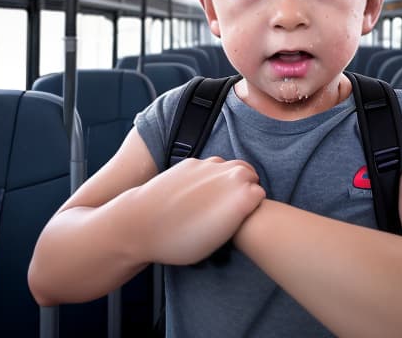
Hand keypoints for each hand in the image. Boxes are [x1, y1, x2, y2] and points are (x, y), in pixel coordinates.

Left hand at [135, 156, 265, 264]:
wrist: (141, 224)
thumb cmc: (180, 240)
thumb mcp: (219, 240)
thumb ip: (237, 217)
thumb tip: (243, 206)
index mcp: (242, 195)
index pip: (260, 194)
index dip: (253, 206)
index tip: (244, 216)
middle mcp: (229, 175)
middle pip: (249, 173)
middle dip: (246, 185)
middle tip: (235, 204)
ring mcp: (209, 165)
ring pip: (230, 165)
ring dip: (229, 176)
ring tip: (218, 196)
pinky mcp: (191, 161)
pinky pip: (210, 164)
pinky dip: (211, 173)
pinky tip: (199, 190)